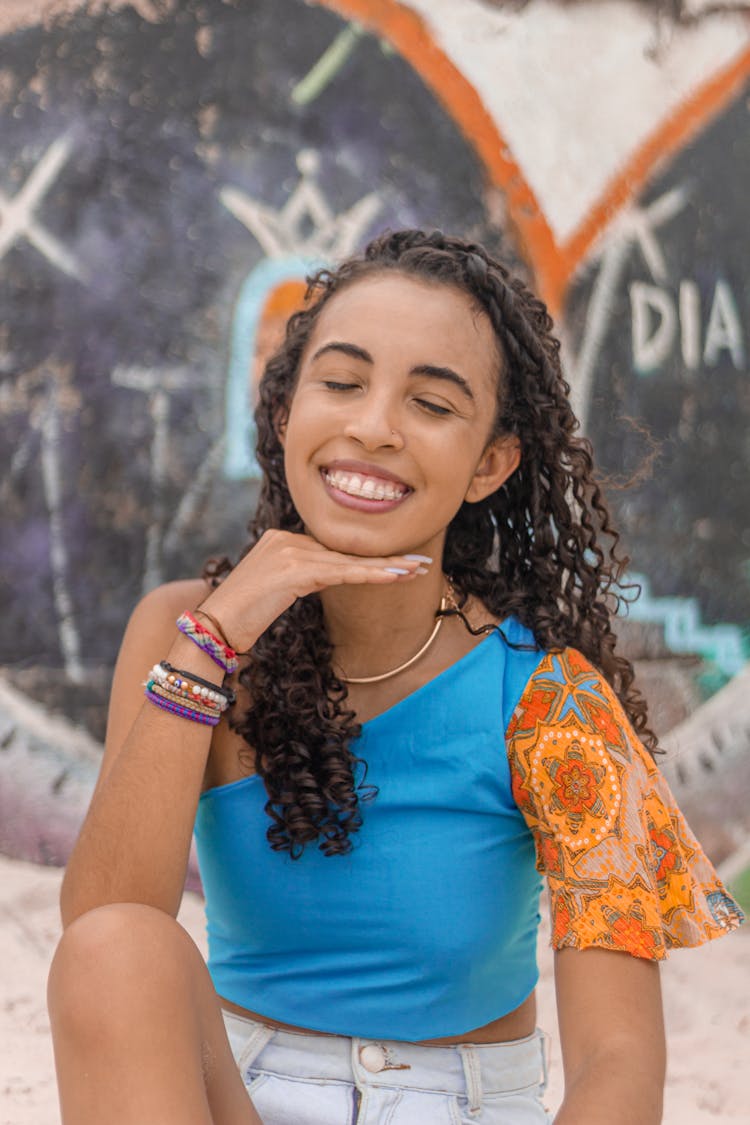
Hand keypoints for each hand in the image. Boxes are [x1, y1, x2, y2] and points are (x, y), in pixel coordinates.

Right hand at [194, 529, 429, 651]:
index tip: (398, 561)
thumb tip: (329, 578)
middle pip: (345, 550)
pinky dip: (371, 575)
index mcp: (280, 539)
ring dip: (388, 566)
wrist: (212, 630)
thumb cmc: (241, 619)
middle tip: (420, 562)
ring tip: (419, 570)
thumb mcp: (274, 591)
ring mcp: (289, 551)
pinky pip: (342, 573)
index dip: (367, 556)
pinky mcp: (293, 570)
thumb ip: (301, 577)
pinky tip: (396, 577)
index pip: (333, 548)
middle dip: (385, 557)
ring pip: (349, 560)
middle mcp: (286, 538)